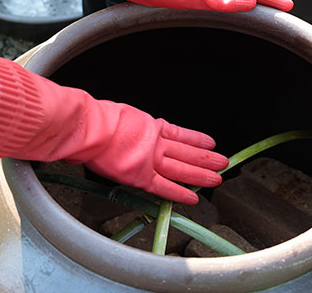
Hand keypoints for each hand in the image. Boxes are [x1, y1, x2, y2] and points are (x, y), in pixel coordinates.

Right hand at [0, 56, 227, 204]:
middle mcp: (154, 142)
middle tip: (223, 162)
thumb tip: (126, 131)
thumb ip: (129, 126)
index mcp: (149, 125)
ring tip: (218, 177)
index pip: (178, 133)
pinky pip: (164, 187)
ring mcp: (150, 158)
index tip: (209, 142)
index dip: (195, 139)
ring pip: (182, 168)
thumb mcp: (118, 115)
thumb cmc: (95, 118)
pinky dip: (179, 192)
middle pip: (186, 152)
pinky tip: (194, 197)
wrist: (88, 126)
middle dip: (205, 158)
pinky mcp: (141, 174)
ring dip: (201, 173)